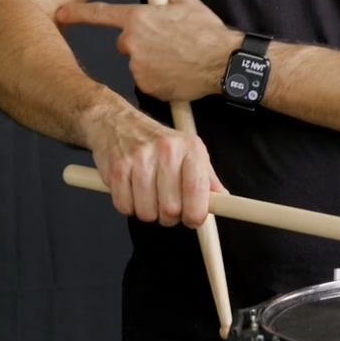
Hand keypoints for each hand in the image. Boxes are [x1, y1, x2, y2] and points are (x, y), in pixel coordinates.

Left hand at [56, 0, 240, 102]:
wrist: (222, 62)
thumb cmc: (207, 32)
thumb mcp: (186, 3)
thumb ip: (164, 3)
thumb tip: (161, 5)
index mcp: (138, 18)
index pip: (100, 13)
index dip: (77, 12)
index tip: (61, 12)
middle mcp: (132, 42)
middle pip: (125, 43)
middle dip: (141, 43)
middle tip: (166, 44)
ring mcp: (138, 67)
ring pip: (138, 63)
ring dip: (152, 61)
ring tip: (178, 59)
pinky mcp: (147, 87)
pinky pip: (148, 81)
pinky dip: (159, 78)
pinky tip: (178, 73)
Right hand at [81, 103, 225, 227]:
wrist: (116, 121)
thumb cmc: (156, 140)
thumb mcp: (189, 151)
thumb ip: (207, 179)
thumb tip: (222, 201)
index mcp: (190, 148)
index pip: (197, 190)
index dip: (195, 214)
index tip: (193, 219)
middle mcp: (166, 150)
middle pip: (171, 208)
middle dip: (169, 216)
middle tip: (166, 205)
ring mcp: (140, 158)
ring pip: (147, 212)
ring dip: (148, 212)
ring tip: (148, 195)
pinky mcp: (117, 167)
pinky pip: (124, 206)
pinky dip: (128, 206)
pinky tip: (131, 191)